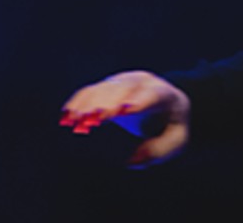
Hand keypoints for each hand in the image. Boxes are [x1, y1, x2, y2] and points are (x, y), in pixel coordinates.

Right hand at [60, 70, 190, 167]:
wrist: (166, 103)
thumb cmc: (171, 124)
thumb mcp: (176, 139)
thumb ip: (160, 149)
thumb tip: (133, 160)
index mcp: (164, 94)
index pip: (152, 96)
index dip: (138, 102)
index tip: (124, 111)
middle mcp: (143, 83)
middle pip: (125, 89)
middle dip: (108, 102)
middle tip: (92, 116)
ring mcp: (124, 82)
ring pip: (105, 89)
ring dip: (89, 103)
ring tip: (74, 119)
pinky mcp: (108, 86)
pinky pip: (91, 91)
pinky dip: (79, 102)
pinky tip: (66, 115)